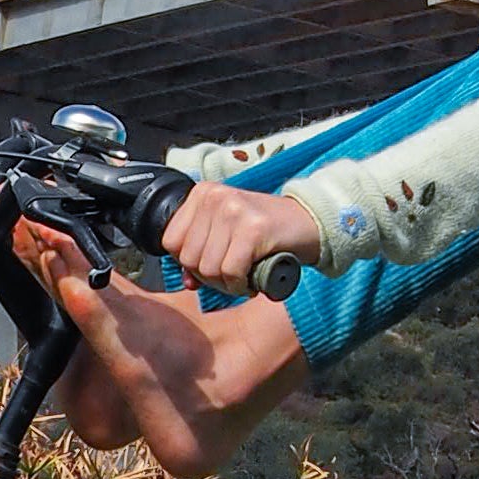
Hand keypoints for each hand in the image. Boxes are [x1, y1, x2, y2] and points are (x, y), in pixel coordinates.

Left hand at [156, 180, 325, 290]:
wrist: (309, 222)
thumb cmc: (266, 231)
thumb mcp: (227, 234)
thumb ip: (202, 253)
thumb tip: (187, 282)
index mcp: (202, 193)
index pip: (170, 241)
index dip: (189, 262)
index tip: (211, 264)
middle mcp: (214, 197)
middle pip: (188, 258)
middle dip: (209, 276)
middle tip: (231, 275)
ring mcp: (234, 210)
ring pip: (208, 268)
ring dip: (226, 283)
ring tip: (243, 276)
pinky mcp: (253, 228)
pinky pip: (231, 272)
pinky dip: (240, 285)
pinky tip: (252, 279)